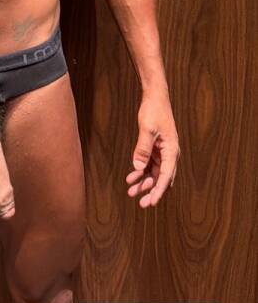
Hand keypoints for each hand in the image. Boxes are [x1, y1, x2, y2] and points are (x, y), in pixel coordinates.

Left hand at [126, 89, 179, 206]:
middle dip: (151, 191)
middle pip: (162, 178)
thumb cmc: (153, 111)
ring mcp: (162, 152)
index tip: (152, 202)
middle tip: (141, 204)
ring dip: (144, 183)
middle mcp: (169, 154)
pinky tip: (131, 178)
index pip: (166, 176)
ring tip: (131, 192)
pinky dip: (140, 172)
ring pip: (154, 174)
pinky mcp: (155, 149)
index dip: (159, 191)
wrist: (155, 98)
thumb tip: (137, 168)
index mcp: (171, 151)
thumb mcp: (147, 129)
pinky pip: (149, 165)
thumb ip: (142, 148)